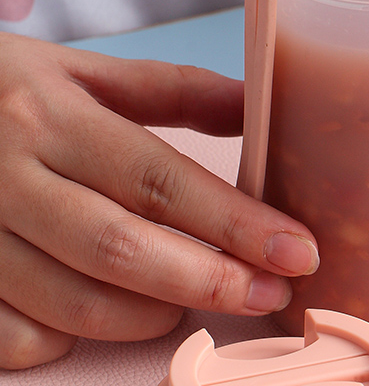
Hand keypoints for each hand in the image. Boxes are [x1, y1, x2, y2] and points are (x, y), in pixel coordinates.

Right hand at [0, 32, 317, 369]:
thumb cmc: (14, 89)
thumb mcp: (89, 73)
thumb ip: (174, 89)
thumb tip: (255, 107)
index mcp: (54, 117)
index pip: (161, 179)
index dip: (235, 222)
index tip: (296, 250)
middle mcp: (9, 177)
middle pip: (122, 248)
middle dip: (209, 280)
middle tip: (271, 294)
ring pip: (70, 303)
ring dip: (148, 315)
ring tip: (197, 300)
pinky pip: (13, 336)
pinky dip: (70, 339)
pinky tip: (110, 315)